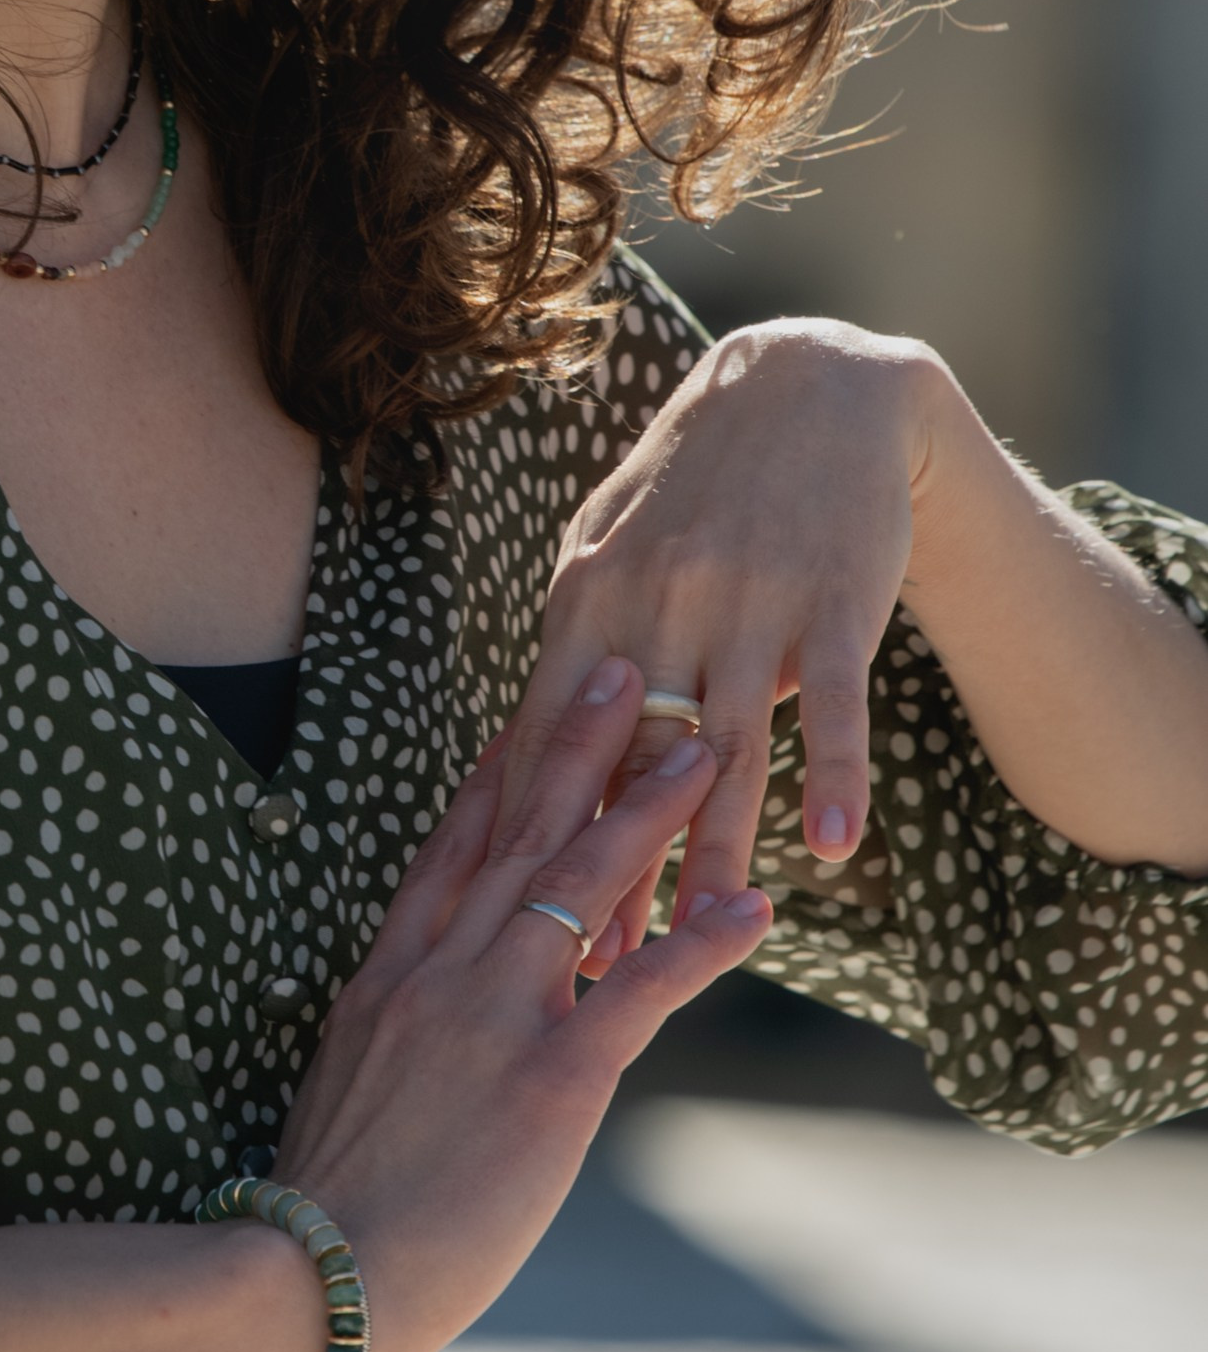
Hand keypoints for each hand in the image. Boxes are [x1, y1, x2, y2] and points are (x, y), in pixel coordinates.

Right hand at [274, 660, 768, 1351]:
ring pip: (580, 884)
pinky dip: (702, 941)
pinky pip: (641, 990)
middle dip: (578, 746)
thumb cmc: (327, 1211)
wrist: (315, 1272)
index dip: (496, 776)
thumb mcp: (347, 1093)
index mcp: (389, 977)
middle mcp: (442, 974)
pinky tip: (753, 906)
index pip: (451, 849)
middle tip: (624, 671)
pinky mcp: (550, 1078)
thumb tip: (429, 1043)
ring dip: (648, 811)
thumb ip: (397, 1045)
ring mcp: (495, 1017)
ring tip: (703, 751)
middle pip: (521, 835)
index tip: (527, 715)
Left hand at [496, 316, 947, 961]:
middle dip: (614, 866)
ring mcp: (748, 600)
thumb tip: (529, 744)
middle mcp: (659, 598)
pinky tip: (826, 849)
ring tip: (702, 933)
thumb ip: (581, 642)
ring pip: (727, 746)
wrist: (815, 390)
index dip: (537, 830)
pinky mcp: (831, 600)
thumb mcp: (618, 544)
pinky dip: (832, 776)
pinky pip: (829, 703)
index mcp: (591, 592)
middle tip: (598, 962)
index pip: (552, 734)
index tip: (519, 913)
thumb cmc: (703, 480)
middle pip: (631, 759)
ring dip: (715, 847)